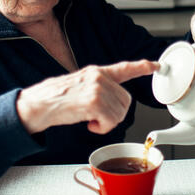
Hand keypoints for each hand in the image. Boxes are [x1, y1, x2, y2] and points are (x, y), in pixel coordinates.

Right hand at [16, 60, 158, 134]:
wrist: (39, 104)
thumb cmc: (57, 98)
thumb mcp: (79, 85)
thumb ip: (98, 88)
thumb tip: (113, 101)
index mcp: (96, 72)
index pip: (123, 68)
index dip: (142, 67)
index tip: (156, 66)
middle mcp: (98, 77)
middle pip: (126, 101)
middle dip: (115, 114)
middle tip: (97, 117)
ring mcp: (96, 88)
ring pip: (119, 113)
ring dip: (106, 122)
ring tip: (90, 119)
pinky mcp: (93, 101)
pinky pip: (110, 121)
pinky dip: (101, 127)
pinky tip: (89, 123)